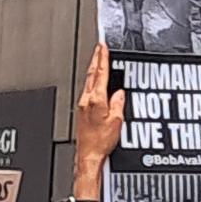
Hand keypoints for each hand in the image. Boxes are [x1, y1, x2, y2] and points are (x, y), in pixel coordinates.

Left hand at [75, 44, 124, 177]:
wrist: (88, 155)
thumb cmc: (100, 142)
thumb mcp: (116, 121)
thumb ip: (118, 104)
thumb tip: (119, 93)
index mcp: (96, 100)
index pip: (100, 73)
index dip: (102, 58)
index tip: (103, 46)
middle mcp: (86, 100)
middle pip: (91, 74)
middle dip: (95, 58)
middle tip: (99, 46)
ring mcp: (82, 105)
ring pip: (87, 81)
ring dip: (92, 68)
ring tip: (97, 59)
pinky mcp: (81, 111)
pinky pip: (86, 90)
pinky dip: (91, 81)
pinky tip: (94, 82)